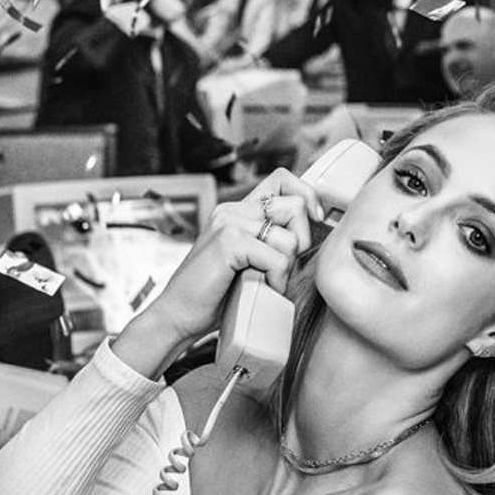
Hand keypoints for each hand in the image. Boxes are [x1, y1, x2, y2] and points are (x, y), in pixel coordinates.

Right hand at [119, 167, 310, 366]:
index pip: (283, 179)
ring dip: (285, 268)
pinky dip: (275, 280)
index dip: (307, 195)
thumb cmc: (217, 295)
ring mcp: (229, 223)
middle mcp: (233, 210)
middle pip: (296, 206)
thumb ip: (274, 240)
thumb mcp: (252, 260)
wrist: (178, 316)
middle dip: (301, 241)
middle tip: (280, 267)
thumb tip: (316, 228)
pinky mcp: (228, 241)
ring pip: (290, 238)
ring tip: (263, 281)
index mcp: (238, 211)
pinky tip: (258, 288)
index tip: (315, 219)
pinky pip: (277, 258)